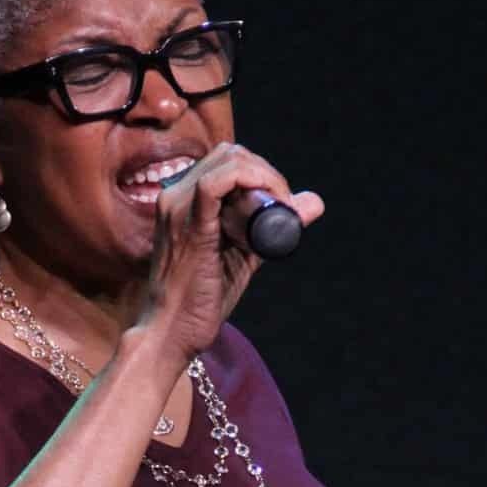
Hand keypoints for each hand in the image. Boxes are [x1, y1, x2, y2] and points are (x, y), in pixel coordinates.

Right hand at [138, 141, 323, 363]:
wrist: (172, 332)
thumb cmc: (201, 300)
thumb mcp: (244, 254)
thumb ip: (272, 229)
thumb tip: (314, 203)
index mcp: (184, 200)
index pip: (227, 162)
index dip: (262, 173)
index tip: (282, 203)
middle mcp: (175, 195)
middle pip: (231, 154)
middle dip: (268, 173)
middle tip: (285, 207)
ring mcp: (177, 206)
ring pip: (228, 160)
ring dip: (265, 177)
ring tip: (281, 207)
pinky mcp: (187, 224)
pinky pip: (217, 183)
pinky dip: (250, 181)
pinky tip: (268, 202)